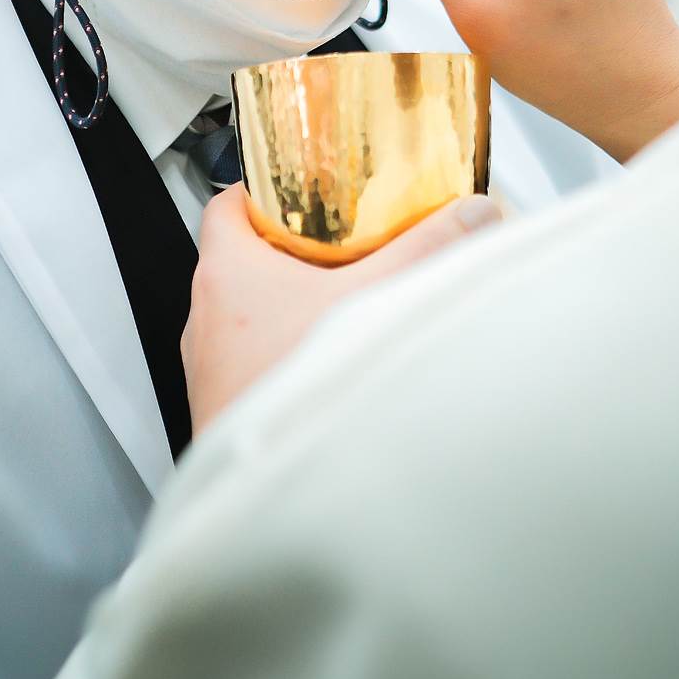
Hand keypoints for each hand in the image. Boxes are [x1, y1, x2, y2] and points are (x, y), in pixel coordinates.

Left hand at [183, 183, 500, 432]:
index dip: (261, 190)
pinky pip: (250, 361)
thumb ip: (427, 251)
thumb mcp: (374, 301)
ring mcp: (210, 366)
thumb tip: (472, 214)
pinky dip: (284, 352)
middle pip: (242, 258)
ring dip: (288, 306)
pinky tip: (327, 362)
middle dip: (292, 248)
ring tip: (341, 302)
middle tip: (340, 242)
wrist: (270, 491)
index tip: (301, 187)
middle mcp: (206, 317)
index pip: (226, 204)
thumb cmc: (295, 391)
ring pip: (246, 314)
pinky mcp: (224, 406)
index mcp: (226, 272)